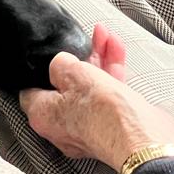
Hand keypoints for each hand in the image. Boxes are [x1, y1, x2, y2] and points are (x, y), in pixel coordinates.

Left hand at [18, 24, 173, 172]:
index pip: (32, 90)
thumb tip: (61, 63)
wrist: (142, 136)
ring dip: (98, 59)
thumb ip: (61, 63)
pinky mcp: (110, 125)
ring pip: (89, 87)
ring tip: (104, 36)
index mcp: (43, 117)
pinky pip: (107, 94)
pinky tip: (116, 50)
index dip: (40, 70)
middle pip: (65, 85)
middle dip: (78, 57)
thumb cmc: (104, 113)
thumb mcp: (74, 73)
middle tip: (83, 40)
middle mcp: (62, 127)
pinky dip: (111, 72)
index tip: (50, 56)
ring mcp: (88, 127)